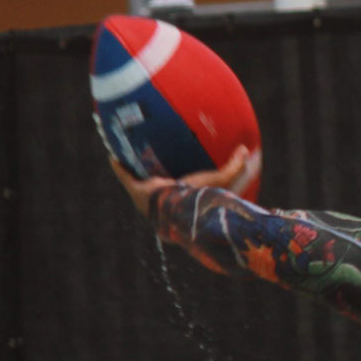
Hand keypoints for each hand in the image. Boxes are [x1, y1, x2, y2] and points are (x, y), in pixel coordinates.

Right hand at [109, 145, 248, 214]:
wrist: (179, 209)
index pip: (185, 194)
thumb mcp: (219, 180)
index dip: (184, 187)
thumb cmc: (201, 199)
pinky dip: (119, 168)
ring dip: (135, 174)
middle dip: (158, 181)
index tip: (182, 180)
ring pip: (141, 183)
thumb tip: (247, 151)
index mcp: (186, 202)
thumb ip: (234, 167)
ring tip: (130, 160)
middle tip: (156, 168)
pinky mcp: (137, 191)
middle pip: (161, 189)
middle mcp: (167, 203)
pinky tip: (113, 155)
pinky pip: (126, 177)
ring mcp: (151, 199)